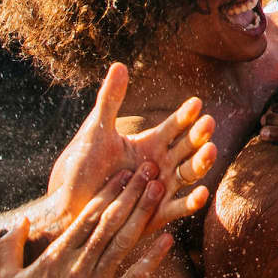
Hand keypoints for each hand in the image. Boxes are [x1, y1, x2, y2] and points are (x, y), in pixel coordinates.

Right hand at [0, 169, 173, 277]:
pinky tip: (168, 239)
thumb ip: (10, 248)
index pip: (88, 217)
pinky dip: (152, 259)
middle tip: (149, 169)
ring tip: (159, 189)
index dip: (109, 192)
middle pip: (110, 222)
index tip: (124, 173)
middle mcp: (78, 269)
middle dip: (132, 193)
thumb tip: (22, 220)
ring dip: (144, 213)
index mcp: (56, 258)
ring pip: (124, 243)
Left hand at [47, 64, 215, 238]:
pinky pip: (180, 207)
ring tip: (209, 151)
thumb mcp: (97, 132)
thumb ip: (110, 101)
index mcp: (153, 142)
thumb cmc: (83, 168)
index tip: (195, 103)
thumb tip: (119, 64)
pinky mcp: (159, 213)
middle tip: (207, 124)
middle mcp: (164, 162)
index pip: (175, 124)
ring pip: (190, 173)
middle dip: (199, 135)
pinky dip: (193, 202)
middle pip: (189, 146)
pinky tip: (201, 194)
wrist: (69, 209)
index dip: (186, 115)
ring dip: (202, 162)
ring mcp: (164, 187)